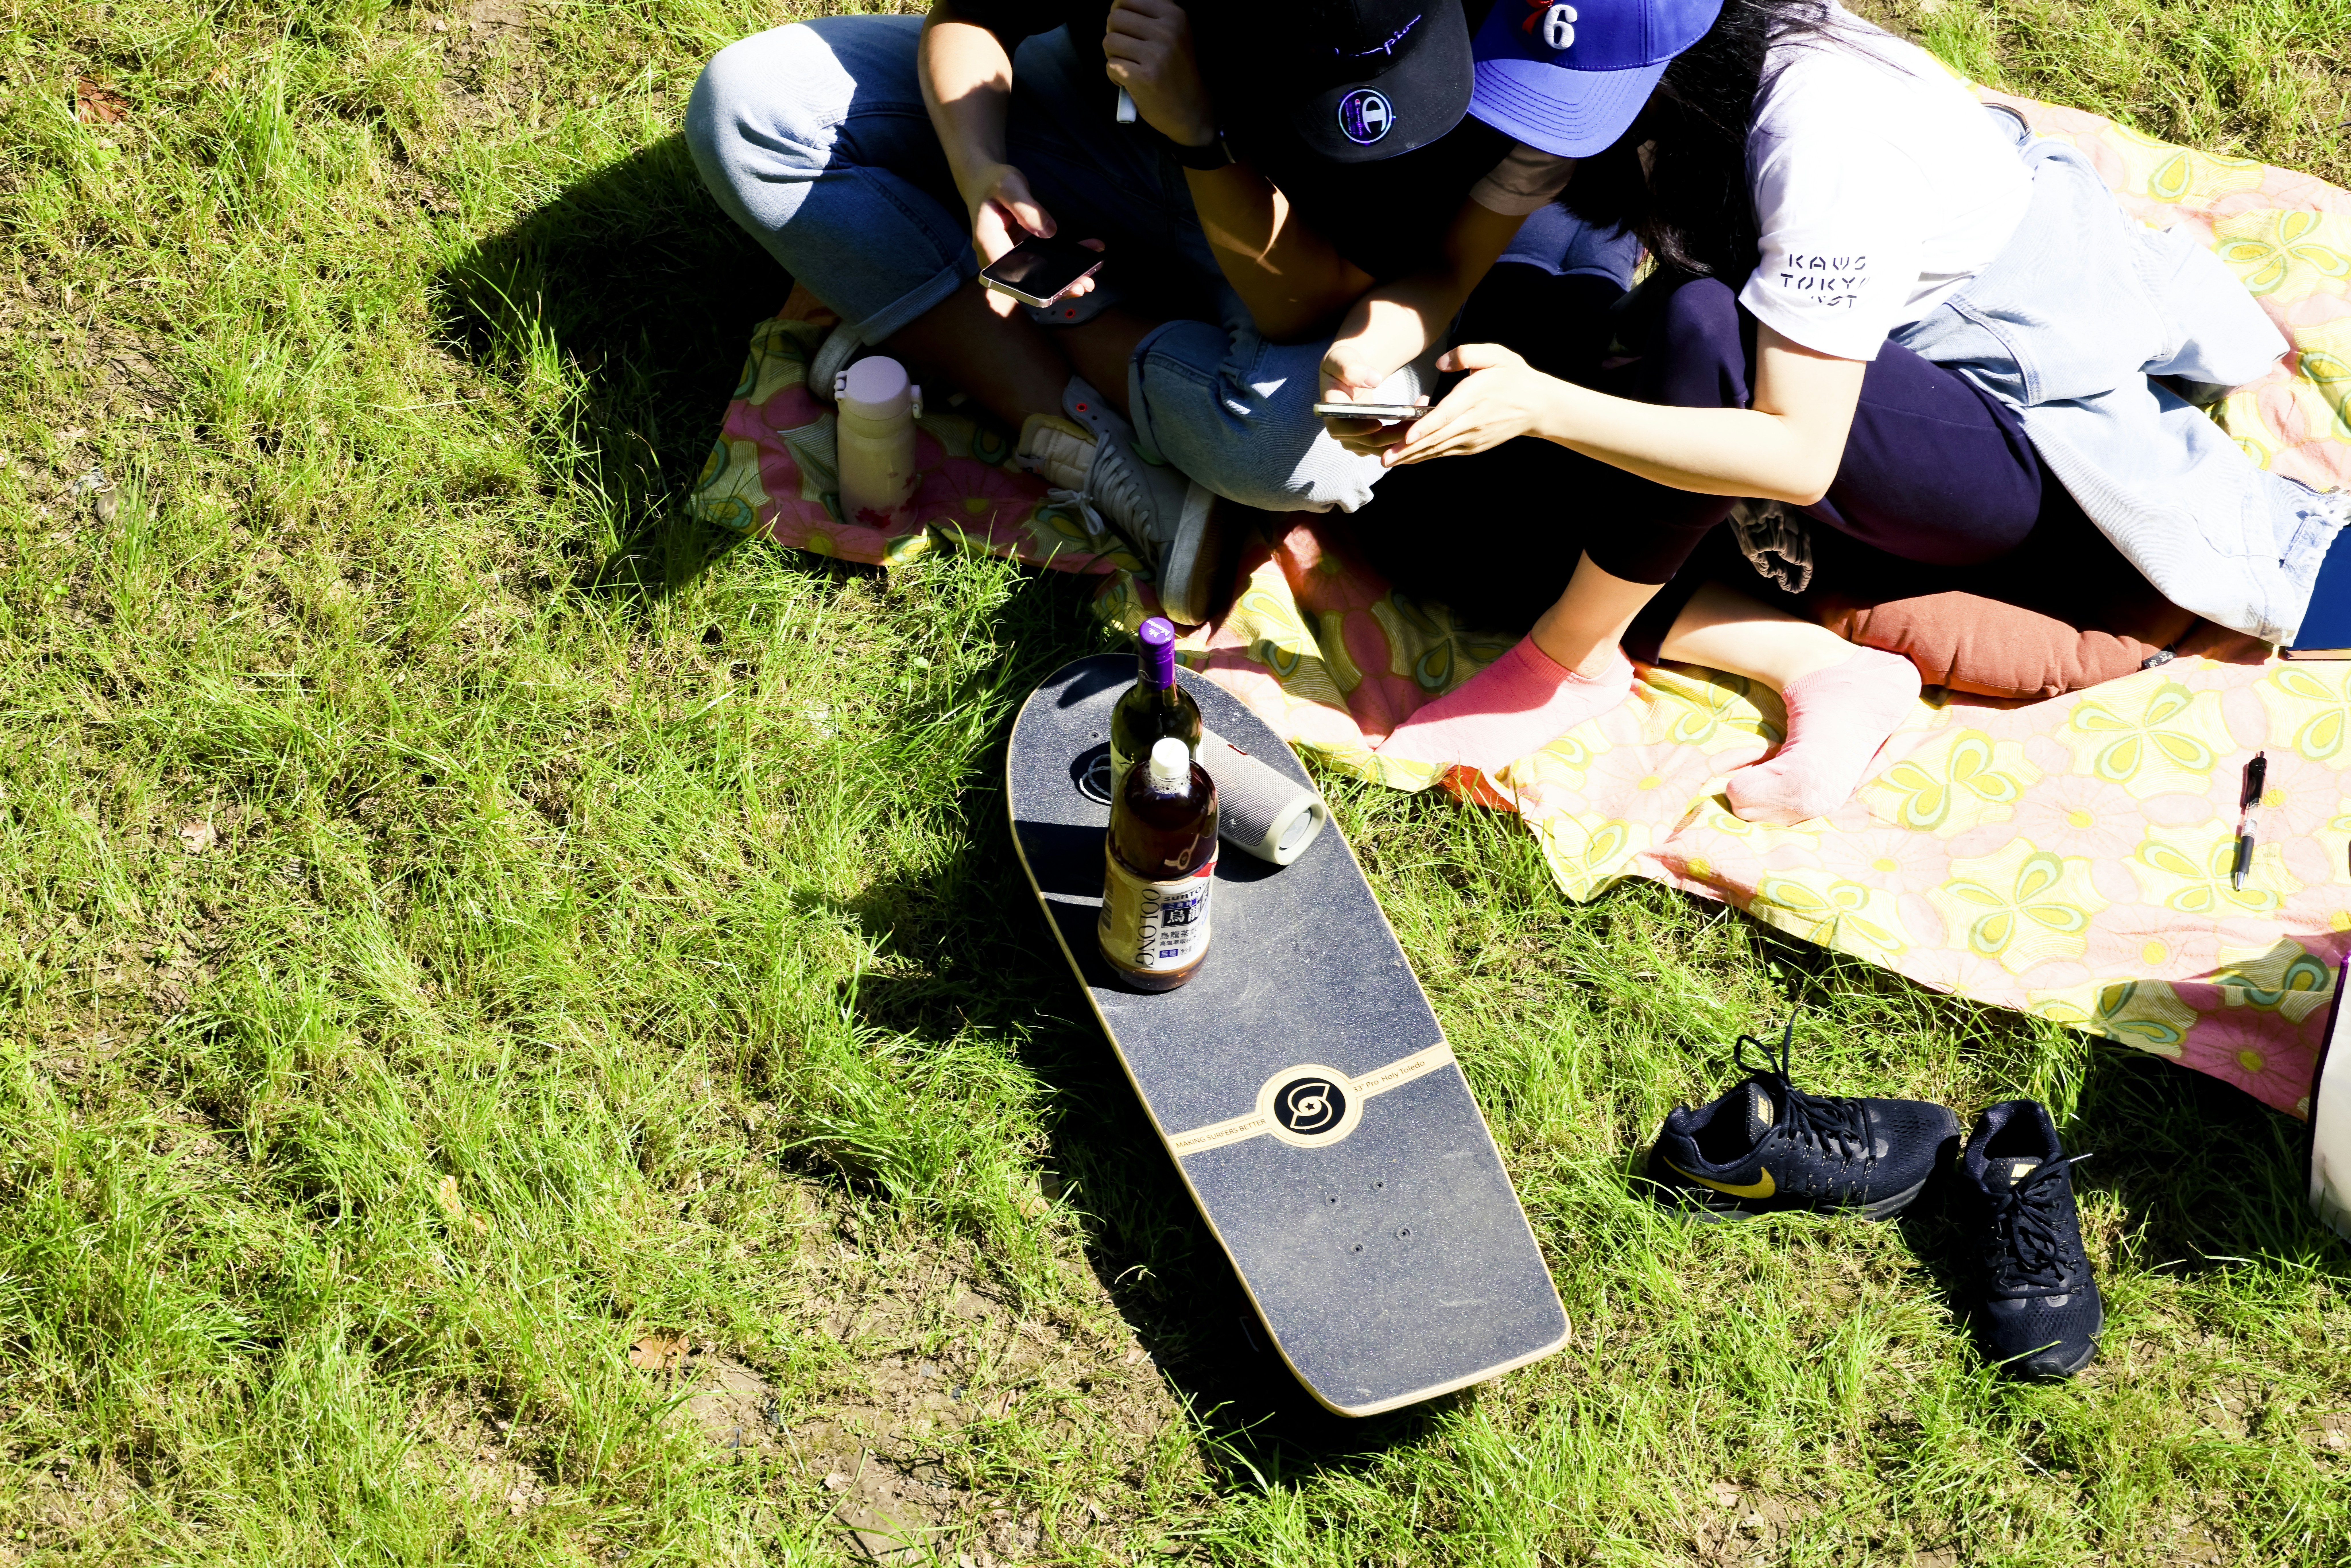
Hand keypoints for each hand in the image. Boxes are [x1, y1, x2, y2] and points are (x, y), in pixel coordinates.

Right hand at [959, 161, 1098, 314]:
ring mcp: (1011, 255)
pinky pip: (1043, 259)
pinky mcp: (1022, 250)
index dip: (1034, 283)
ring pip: (1036, 273)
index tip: (1059, 286)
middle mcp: (997, 255)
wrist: (984, 180)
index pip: (1010, 272)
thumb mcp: (1009, 186)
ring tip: (1089, 278)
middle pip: (1026, 279)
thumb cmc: (993, 181)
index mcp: (988, 242)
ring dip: (1063, 278)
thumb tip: (1048, 232)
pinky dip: (1065, 258)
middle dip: (1055, 287)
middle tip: (1083, 286)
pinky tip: (1087, 251)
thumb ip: (1026, 208)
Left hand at [1104, 0, 1214, 147]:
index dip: (1120, 15)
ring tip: (1130, 68)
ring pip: (1109, 41)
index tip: (1128, 31)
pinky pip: (1110, 66)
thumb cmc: (1174, 71)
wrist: (1191, 110)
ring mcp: (1156, 55)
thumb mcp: (1173, 33)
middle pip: (1115, 17)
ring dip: (1113, 57)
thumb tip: (1118, 3)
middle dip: (1115, 35)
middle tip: (1127, 52)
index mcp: (1173, 15)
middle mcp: (1167, 31)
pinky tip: (1130, 83)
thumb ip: (1150, 15)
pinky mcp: (1143, 78)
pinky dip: (1115, 77)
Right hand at [1318, 339, 1427, 454]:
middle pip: (1367, 442)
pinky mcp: (1369, 442)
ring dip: (1404, 437)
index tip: (1378, 423)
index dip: (1358, 429)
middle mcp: (1341, 432)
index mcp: (1330, 413)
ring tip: (1423, 418)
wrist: (1349, 372)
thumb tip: (1374, 379)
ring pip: (1383, 448)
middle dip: (1393, 434)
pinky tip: (1420, 421)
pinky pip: (1389, 445)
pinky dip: (1405, 437)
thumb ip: (1352, 368)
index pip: (1340, 429)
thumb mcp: (1342, 359)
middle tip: (1416, 421)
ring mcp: (1356, 440)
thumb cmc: (1343, 362)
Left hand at [1382, 343, 1562, 466]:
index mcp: (1475, 397)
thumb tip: (1440, 362)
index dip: (1426, 426)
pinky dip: (1426, 455)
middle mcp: (1472, 422)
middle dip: (1409, 449)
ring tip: (1388, 461)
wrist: (1538, 405)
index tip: (1407, 436)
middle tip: (1383, 458)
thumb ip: (1467, 353)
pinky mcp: (1472, 446)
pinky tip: (1407, 458)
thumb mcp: (1496, 354)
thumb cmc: (1513, 376)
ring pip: (1438, 449)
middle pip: (1436, 438)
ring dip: (1412, 456)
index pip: (1447, 414)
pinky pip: (1445, 451)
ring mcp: (1472, 437)